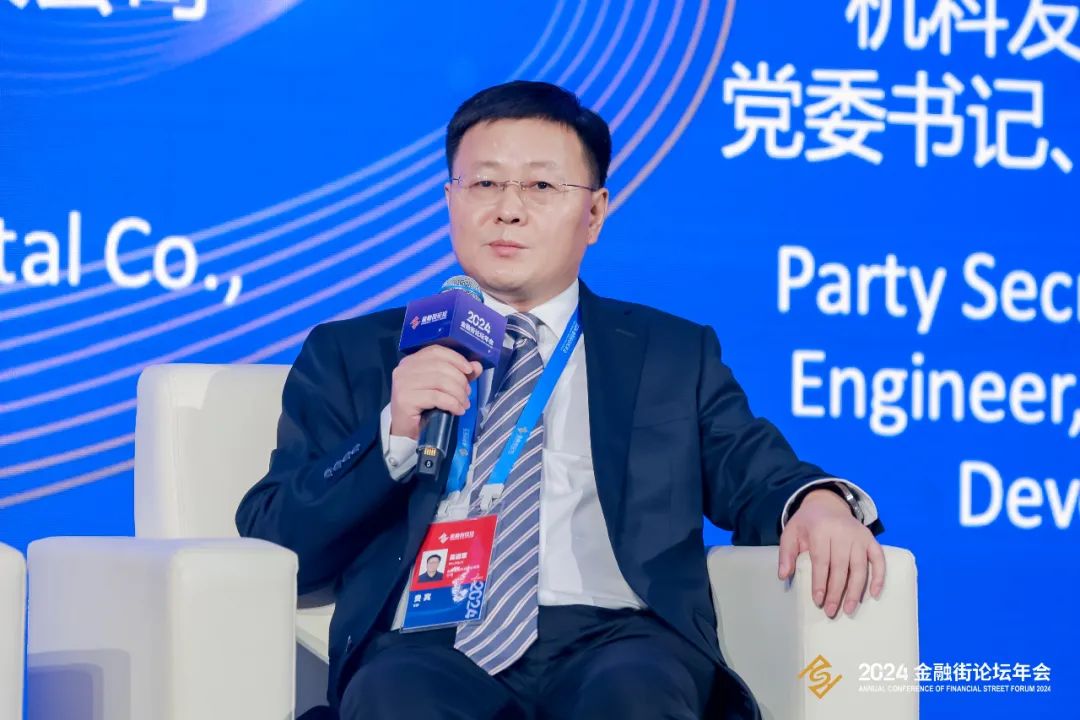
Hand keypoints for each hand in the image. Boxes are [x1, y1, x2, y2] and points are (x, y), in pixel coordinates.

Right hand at [390, 346, 482, 439]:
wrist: (406, 430)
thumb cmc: (423, 407)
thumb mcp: (442, 388)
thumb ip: (458, 374)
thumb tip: (476, 366)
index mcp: (412, 360)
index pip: (436, 351)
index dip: (456, 358)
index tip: (470, 370)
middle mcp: (405, 368)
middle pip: (440, 366)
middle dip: (460, 380)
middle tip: (467, 394)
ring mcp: (403, 383)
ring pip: (440, 381)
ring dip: (458, 393)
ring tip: (464, 404)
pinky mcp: (405, 399)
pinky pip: (436, 397)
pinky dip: (452, 403)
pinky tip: (458, 410)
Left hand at [777, 488, 885, 617]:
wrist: (827, 504)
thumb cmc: (807, 523)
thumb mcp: (790, 532)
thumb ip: (786, 553)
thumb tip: (784, 576)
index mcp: (820, 529)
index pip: (821, 560)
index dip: (820, 582)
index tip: (818, 601)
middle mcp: (842, 532)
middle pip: (841, 567)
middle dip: (836, 592)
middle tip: (831, 611)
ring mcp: (859, 536)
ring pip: (860, 567)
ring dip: (856, 590)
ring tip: (849, 609)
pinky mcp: (871, 539)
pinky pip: (878, 559)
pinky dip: (879, 576)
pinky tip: (874, 594)